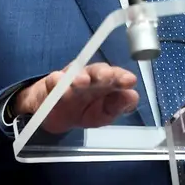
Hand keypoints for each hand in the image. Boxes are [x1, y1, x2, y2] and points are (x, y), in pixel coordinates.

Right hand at [12, 62, 138, 133]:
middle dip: (103, 72)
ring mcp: (70, 78)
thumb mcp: (103, 114)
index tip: (129, 81)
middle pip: (98, 70)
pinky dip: (57, 81)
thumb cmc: (84, 111)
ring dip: (79, 76)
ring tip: (82, 82)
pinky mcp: (52, 83)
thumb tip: (132, 96)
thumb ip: (117, 106)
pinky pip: (54, 79)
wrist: (54, 114)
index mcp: (105, 84)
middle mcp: (90, 77)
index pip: (116, 76)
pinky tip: (60, 85)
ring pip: (76, 72)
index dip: (122, 77)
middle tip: (107, 77)